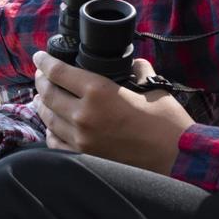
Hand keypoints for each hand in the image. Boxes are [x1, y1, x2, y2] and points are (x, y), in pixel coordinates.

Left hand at [31, 50, 192, 174]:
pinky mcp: (85, 157)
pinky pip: (55, 142)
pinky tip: (53, 125)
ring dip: (42, 105)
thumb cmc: (168, 124)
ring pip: (48, 118)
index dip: (44, 62)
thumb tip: (132, 64)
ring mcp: (81, 139)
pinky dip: (50, 131)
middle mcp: (84, 115)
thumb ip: (137, 71)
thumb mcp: (152, 88)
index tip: (39, 57)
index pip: (58, 72)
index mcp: (98, 92)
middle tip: (41, 75)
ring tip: (41, 98)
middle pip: (48, 94)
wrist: (178, 161)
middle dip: (41, 82)